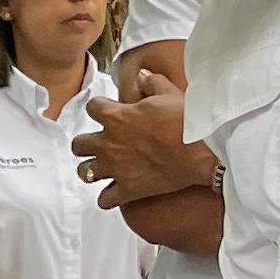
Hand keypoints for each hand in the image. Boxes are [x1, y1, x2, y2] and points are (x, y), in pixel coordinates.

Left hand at [73, 63, 194, 211]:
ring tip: (102, 167)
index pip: (92, 108)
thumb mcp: (168, 92)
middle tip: (100, 142)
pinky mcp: (128, 190)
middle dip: (86, 142)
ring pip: (85, 172)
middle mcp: (109, 143)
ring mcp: (116, 168)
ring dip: (91, 169)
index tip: (106, 111)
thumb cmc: (185, 121)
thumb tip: (143, 79)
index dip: (99, 108)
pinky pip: (105, 200)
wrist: (201, 150)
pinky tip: (114, 193)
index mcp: (116, 117)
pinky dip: (107, 198)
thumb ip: (150, 83)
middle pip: (79, 144)